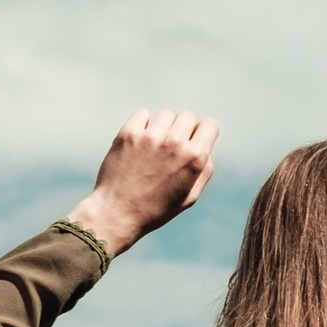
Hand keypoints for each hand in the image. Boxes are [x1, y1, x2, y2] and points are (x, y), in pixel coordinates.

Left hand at [63, 109, 218, 257]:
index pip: (209, 125)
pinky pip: (142, 114)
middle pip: (187, 116)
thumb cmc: (156, 208)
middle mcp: (175, 143)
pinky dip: (143, 124)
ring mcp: (151, 137)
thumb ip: (204, 169)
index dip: (203, 133)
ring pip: (165, 114)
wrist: (118, 212)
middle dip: (183, 129)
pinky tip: (139, 142)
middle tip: (171, 148)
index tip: (194, 142)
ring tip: (153, 147)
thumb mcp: (190, 196)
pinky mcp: (129, 134)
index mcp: (194, 159)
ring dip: (162, 127)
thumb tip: (205, 147)